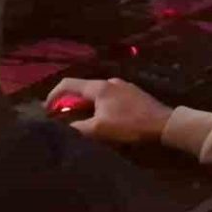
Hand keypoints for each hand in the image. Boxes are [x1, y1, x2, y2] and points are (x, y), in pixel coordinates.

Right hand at [45, 77, 173, 143]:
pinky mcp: (132, 94)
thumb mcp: (99, 129)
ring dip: (84, 104)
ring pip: (95, 93)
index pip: (67, 84)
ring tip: (81, 119)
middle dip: (69, 102)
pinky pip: (108, 97)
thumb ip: (78, 127)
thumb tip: (63, 127)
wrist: (164, 124)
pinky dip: (98, 105)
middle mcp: (109, 82)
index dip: (53, 96)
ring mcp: (122, 86)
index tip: (47, 110)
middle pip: (81, 89)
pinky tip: (102, 118)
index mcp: (98, 87)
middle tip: (62, 117)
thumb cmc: (130, 124)